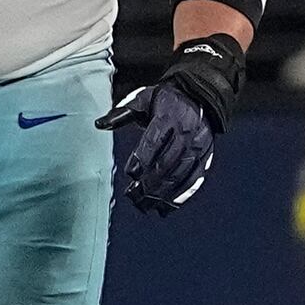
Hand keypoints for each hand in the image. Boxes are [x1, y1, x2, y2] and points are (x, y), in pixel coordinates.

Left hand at [98, 33, 245, 215]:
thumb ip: (122, 113)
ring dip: (162, 193)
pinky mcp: (205, 158)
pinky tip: (166, 208)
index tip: (131, 173)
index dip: (143, 157)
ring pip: (180, 174)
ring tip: (145, 205)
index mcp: (169, 116)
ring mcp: (198, 147)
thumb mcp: (144, 99)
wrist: (201, 96)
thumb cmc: (166, 100)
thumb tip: (99, 124)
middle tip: (134, 196)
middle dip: (150, 181)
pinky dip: (181, 196)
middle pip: (168, 161)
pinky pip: (194, 180)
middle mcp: (186, 133)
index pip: (155, 139)